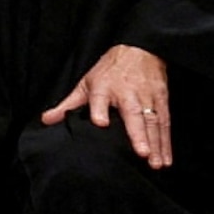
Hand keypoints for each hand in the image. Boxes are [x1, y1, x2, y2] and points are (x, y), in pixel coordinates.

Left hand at [43, 44, 173, 169]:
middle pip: (134, 113)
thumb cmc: (111, 70)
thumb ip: (68, 104)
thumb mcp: (87, 82)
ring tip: (155, 164)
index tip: (100, 123)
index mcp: (105, 87)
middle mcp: (128, 93)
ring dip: (156, 144)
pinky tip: (166, 159)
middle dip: (138, 134)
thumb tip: (46, 120)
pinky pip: (165, 124)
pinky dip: (167, 143)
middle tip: (142, 153)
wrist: (141, 49)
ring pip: (153, 121)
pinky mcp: (162, 100)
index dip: (99, 110)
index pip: (100, 97)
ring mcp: (147, 97)